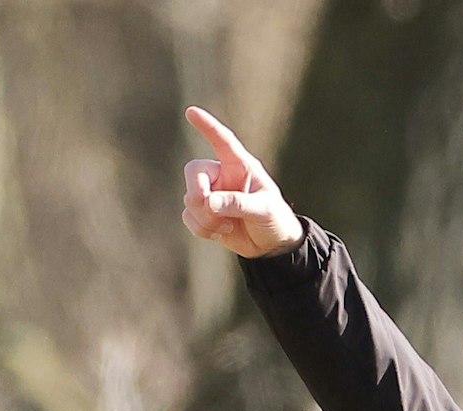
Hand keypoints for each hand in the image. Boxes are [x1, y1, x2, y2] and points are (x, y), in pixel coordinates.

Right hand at [181, 106, 303, 258]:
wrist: (271, 245)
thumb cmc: (274, 219)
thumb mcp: (263, 209)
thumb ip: (237, 203)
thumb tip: (208, 202)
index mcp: (240, 166)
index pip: (222, 141)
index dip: (208, 126)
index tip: (192, 112)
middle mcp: (222, 176)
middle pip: (194, 171)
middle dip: (197, 192)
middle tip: (209, 207)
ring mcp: (211, 194)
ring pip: (190, 200)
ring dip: (205, 218)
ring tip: (227, 225)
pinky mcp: (203, 214)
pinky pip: (188, 217)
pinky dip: (201, 229)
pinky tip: (220, 233)